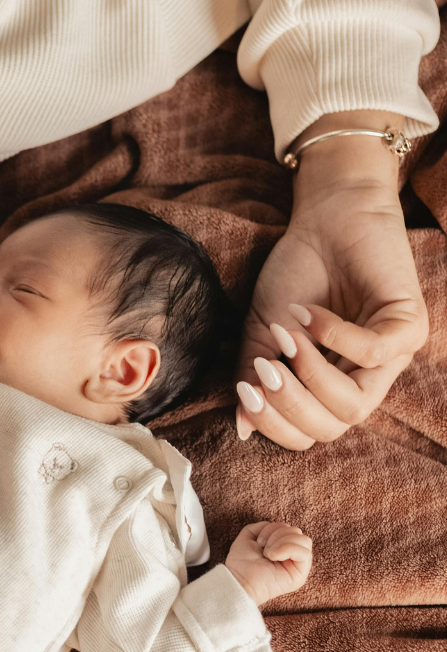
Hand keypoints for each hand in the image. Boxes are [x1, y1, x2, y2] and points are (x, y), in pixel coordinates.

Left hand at [224, 521, 311, 605]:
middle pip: (297, 531)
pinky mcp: (300, 574)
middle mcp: (292, 555)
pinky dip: (287, 549)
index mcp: (282, 546)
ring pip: (304, 540)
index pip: (288, 527)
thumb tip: (276, 525)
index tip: (259, 542)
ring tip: (268, 554)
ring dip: (281, 542)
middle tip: (264, 549)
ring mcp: (297, 564)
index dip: (272, 528)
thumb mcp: (249, 536)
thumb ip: (262, 527)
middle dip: (277, 535)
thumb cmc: (242, 561)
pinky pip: (305, 553)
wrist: (239, 579)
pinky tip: (274, 557)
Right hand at [236, 111, 427, 449]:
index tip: (244, 390)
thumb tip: (242, 426)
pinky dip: (333, 336)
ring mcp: (391, 355)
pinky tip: (308, 313)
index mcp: (331, 384)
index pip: (309, 433)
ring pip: (355, 404)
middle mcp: (365, 378)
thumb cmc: (296, 273)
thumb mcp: (262, 331)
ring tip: (286, 339)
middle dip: (289, 407)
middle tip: (262, 372)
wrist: (324, 218)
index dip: (274, 423)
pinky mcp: (408, 325)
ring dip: (311, 375)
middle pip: (332, 428)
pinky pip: (373, 353)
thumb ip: (253, 376)